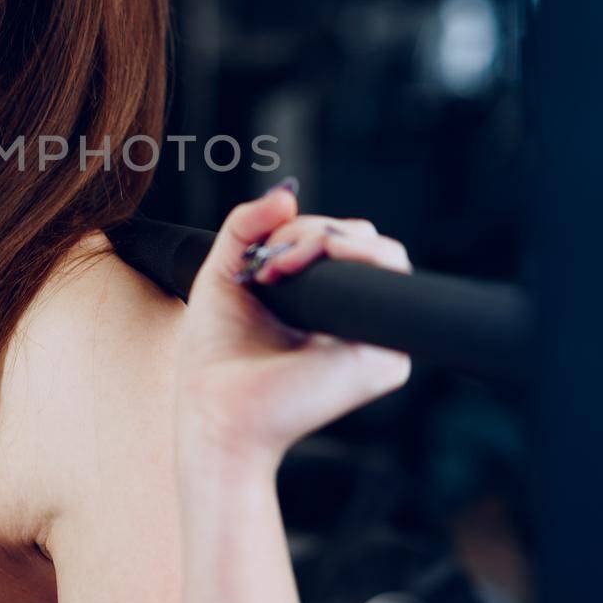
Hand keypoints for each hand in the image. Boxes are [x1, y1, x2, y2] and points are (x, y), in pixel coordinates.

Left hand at [175, 180, 413, 471]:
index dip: (305, 231)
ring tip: (278, 269)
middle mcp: (355, 316)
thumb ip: (248, 225)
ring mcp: (375, 334)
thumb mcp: (226, 273)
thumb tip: (288, 191)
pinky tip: (297, 275)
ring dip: (323, 239)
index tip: (261, 254)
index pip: (340, 241)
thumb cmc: (216, 358)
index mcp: (326, 301)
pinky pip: (387, 280)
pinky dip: (344, 257)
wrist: (215, 411)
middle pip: (361, 238)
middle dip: (311, 232)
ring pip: (377, 251)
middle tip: (268, 263)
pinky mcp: (385, 355)